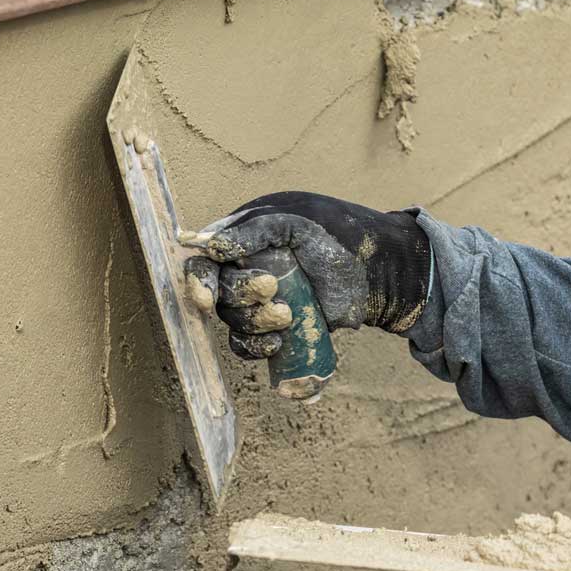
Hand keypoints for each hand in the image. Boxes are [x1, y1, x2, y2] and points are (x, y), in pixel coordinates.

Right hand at [182, 191, 431, 360]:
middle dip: (241, 297)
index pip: (201, 264)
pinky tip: (278, 341)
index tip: (207, 298)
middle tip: (273, 288)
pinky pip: (247, 347)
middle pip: (216, 296)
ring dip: (256, 322)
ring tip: (288, 314)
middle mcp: (240, 274)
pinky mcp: (271, 329)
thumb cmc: (332, 235)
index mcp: (238, 243)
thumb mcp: (292, 223)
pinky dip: (257, 348)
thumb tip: (211, 247)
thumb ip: (252, 231)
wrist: (372, 270)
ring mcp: (254, 304)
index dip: (198, 282)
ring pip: (233, 322)